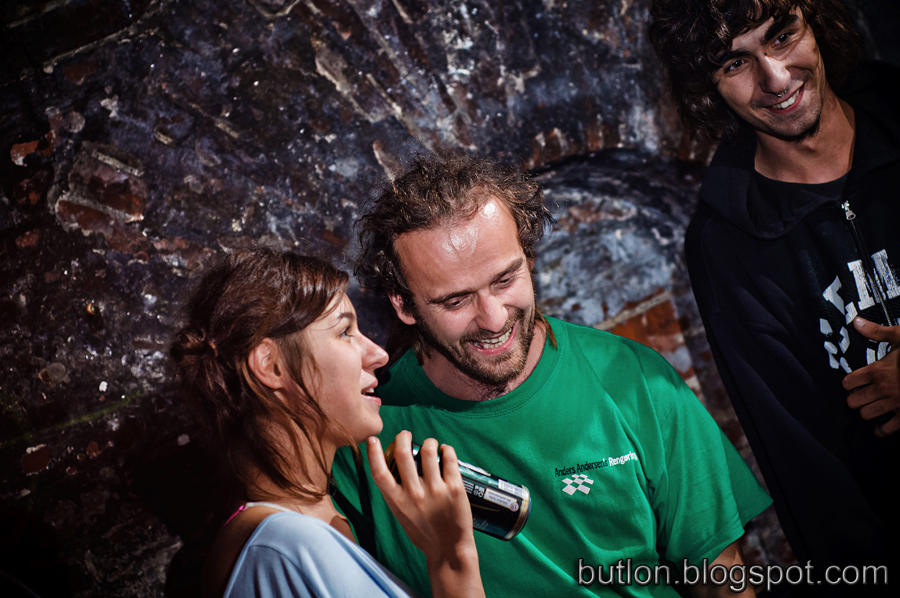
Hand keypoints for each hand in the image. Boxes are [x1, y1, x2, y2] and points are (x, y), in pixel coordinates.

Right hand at [367, 431, 483, 597]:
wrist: (449, 548)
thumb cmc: (424, 532)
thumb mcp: (402, 515)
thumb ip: (397, 493)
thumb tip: (394, 467)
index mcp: (397, 501)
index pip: (379, 472)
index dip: (374, 453)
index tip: (374, 440)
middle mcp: (414, 494)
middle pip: (402, 454)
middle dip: (403, 437)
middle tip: (406, 435)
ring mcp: (435, 490)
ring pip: (428, 450)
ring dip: (428, 442)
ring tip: (430, 444)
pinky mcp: (454, 487)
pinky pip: (449, 458)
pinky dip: (446, 449)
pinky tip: (445, 451)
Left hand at [842, 318, 899, 436]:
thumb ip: (877, 332)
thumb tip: (857, 322)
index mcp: (878, 370)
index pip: (849, 382)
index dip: (849, 383)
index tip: (852, 383)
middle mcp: (883, 389)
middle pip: (853, 401)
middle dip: (854, 399)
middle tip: (859, 396)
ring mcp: (895, 403)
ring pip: (866, 415)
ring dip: (866, 412)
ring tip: (870, 407)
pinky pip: (888, 429)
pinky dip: (882, 430)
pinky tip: (881, 427)